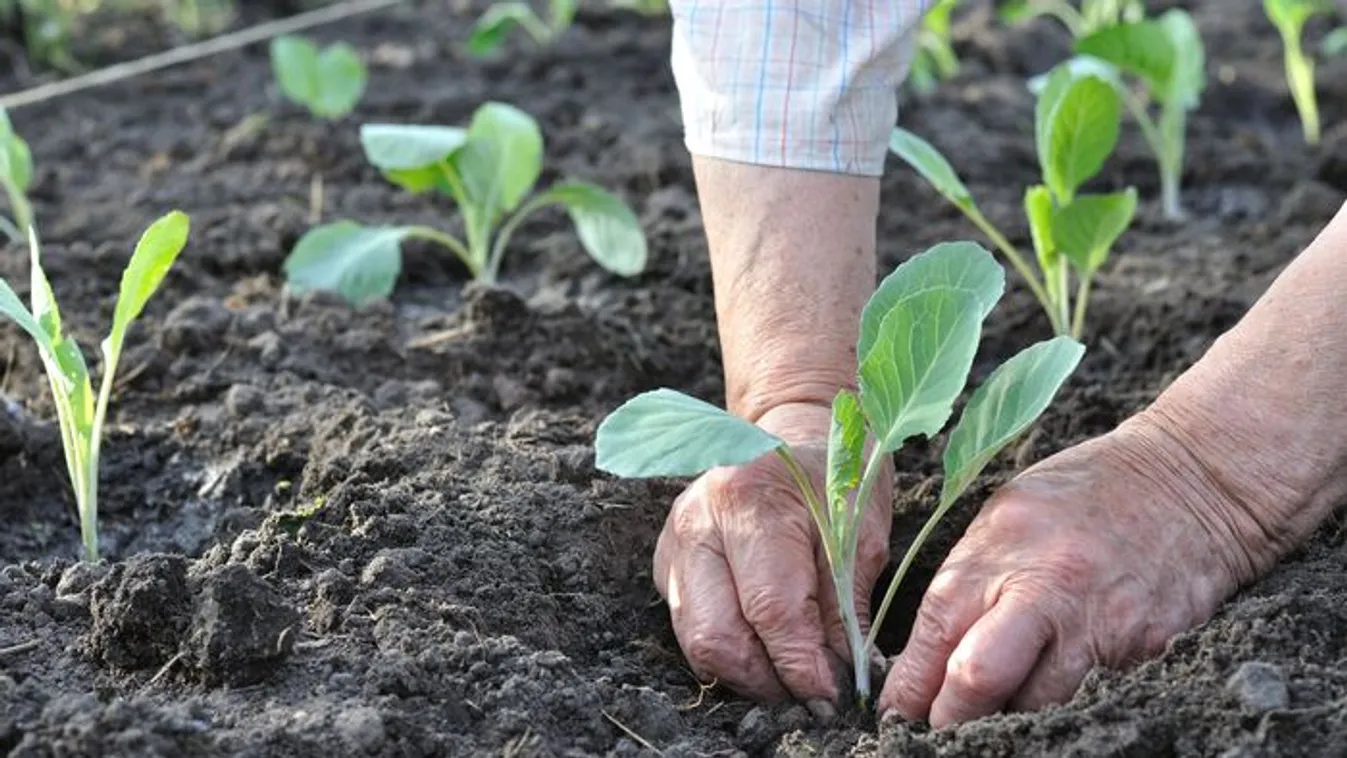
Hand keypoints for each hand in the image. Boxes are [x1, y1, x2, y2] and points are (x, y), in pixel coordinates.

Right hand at [653, 402, 892, 718]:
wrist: (794, 433)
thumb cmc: (835, 477)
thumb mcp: (860, 533)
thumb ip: (844, 606)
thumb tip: (839, 677)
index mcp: (751, 502)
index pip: (770, 609)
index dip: (801, 665)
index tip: (830, 696)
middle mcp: (699, 520)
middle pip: (717, 633)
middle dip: (766, 679)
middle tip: (807, 695)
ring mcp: (674, 540)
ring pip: (695, 639)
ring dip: (744, 672)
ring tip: (786, 677)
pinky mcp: (666, 559)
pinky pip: (688, 624)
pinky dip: (727, 649)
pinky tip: (762, 646)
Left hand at [878, 414, 1253, 726]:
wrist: (1193, 481)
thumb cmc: (1084, 495)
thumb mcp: (1005, 517)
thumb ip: (968, 582)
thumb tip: (924, 655)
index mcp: (998, 553)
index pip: (935, 636)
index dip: (908, 689)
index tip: (896, 713)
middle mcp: (1045, 590)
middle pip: (977, 680)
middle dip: (949, 718)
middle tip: (938, 731)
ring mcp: (1100, 625)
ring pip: (1035, 706)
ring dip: (1008, 720)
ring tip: (994, 717)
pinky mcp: (1147, 650)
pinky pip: (1090, 698)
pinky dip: (1065, 707)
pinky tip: (1052, 699)